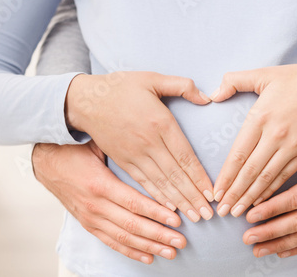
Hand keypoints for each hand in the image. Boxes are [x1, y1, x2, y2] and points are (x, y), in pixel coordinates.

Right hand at [32, 141, 186, 263]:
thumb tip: (150, 150)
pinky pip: (111, 242)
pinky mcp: (88, 224)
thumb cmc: (73, 151)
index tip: (176, 220)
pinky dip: (130, 251)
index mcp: (100, 185)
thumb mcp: (98, 145)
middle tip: (180, 241)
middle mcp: (95, 205)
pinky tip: (147, 257)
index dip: (156, 213)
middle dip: (159, 235)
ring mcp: (91, 218)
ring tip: (170, 252)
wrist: (46, 162)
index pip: (134, 203)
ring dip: (149, 247)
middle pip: (132, 224)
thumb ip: (122, 151)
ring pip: (124, 237)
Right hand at [66, 72, 213, 221]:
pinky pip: (143, 182)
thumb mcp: (152, 78)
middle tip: (207, 215)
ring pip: (161, 183)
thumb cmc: (121, 87)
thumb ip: (182, 86)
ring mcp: (135, 154)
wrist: (85, 100)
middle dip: (193, 197)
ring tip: (193, 217)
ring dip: (179, 201)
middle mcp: (149, 142)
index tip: (211, 193)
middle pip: (176, 175)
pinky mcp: (123, 161)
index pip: (185, 156)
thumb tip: (207, 97)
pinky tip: (168, 208)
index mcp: (161, 122)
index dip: (199, 177)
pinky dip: (156, 197)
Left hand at [212, 62, 296, 216]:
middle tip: (222, 211)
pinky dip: (272, 192)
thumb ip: (235, 81)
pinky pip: (285, 177)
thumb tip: (213, 94)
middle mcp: (275, 135)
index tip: (216, 192)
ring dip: (251, 197)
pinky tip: (261, 203)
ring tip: (238, 213)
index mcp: (260, 117)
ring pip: (267, 178)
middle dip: (235, 193)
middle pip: (250, 170)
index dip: (226, 176)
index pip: (238, 153)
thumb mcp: (264, 74)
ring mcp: (292, 146)